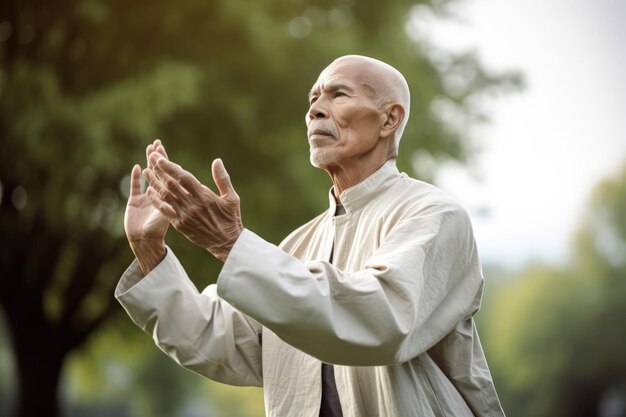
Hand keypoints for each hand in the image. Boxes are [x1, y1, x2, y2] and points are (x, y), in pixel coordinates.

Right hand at [124, 139, 169, 273]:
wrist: (144, 245)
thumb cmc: (157, 233)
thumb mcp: (171, 217)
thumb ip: (176, 204)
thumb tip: (185, 192)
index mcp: (169, 197)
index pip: (170, 176)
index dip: (168, 164)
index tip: (166, 151)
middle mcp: (158, 195)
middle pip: (159, 173)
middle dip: (158, 159)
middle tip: (157, 144)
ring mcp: (146, 197)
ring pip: (148, 177)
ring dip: (149, 164)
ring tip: (149, 150)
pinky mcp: (134, 202)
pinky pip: (135, 187)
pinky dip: (136, 178)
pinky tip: (137, 168)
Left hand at [144, 155, 242, 261]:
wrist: (226, 243)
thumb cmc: (231, 219)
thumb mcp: (232, 198)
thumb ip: (223, 179)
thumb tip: (217, 161)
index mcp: (205, 197)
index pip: (184, 178)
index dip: (171, 167)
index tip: (160, 158)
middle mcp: (192, 205)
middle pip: (171, 185)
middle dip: (159, 170)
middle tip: (150, 157)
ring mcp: (184, 215)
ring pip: (165, 196)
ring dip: (154, 183)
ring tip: (146, 171)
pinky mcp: (180, 224)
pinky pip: (164, 210)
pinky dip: (156, 200)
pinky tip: (150, 191)